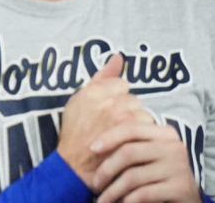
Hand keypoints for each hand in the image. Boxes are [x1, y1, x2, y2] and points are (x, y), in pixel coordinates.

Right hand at [57, 54, 153, 188]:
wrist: (76, 166)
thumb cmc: (76, 134)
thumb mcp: (78, 101)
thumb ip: (100, 77)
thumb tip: (118, 56)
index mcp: (92, 92)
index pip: (120, 84)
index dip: (115, 97)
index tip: (108, 110)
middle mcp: (108, 102)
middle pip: (133, 98)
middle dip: (126, 110)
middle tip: (113, 125)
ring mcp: (122, 119)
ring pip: (142, 112)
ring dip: (136, 123)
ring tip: (121, 135)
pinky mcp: (133, 135)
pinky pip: (147, 127)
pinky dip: (141, 135)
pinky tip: (129, 142)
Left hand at [93, 120, 199, 202]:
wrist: (185, 198)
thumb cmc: (157, 174)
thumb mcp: (146, 154)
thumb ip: (129, 143)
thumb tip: (93, 142)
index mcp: (164, 133)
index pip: (131, 129)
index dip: (108, 137)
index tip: (91, 149)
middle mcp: (174, 147)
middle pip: (128, 153)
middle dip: (106, 170)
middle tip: (94, 184)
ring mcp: (179, 167)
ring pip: (133, 176)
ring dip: (112, 191)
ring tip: (102, 199)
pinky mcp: (180, 188)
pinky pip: (143, 193)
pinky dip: (127, 200)